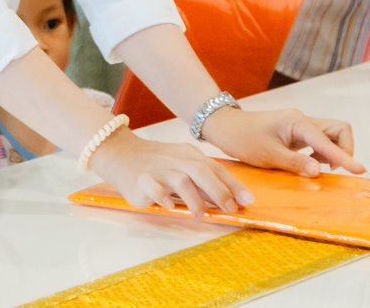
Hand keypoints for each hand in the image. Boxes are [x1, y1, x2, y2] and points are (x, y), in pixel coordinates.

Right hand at [87, 128, 252, 215]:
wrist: (122, 154)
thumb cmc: (157, 163)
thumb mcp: (182, 165)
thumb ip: (202, 180)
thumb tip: (228, 198)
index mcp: (189, 155)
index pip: (215, 168)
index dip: (233, 185)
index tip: (247, 200)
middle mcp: (176, 159)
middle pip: (202, 172)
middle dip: (220, 191)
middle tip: (230, 209)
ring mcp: (159, 169)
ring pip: (182, 180)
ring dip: (195, 199)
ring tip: (200, 214)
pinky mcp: (141, 180)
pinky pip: (154, 188)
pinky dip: (164, 197)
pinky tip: (170, 206)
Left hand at [197, 104, 362, 177]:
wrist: (227, 127)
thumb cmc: (244, 139)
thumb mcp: (268, 155)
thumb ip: (295, 164)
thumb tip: (319, 172)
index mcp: (298, 122)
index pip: (328, 141)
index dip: (345, 158)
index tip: (360, 170)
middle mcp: (303, 120)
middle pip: (339, 130)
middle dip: (343, 150)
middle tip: (334, 170)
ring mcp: (301, 125)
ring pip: (331, 134)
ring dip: (333, 152)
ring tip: (320, 169)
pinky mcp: (297, 132)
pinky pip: (320, 140)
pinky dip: (322, 152)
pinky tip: (310, 164)